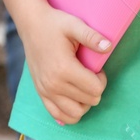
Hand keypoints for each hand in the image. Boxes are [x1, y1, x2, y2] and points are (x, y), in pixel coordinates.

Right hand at [16, 8, 108, 124]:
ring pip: (76, 114)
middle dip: (94, 89)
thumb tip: (109, 46)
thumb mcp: (73, 24)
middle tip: (89, 74)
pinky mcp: (40, 93)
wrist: (31, 24)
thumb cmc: (54, 24)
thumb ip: (92, 36)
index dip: (102, 79)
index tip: (96, 68)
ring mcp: (45, 91)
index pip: (95, 89)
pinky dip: (69, 113)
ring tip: (82, 86)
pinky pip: (58, 116)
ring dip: (84, 103)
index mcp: (63, 68)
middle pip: (89, 101)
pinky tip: (73, 98)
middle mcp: (53, 84)